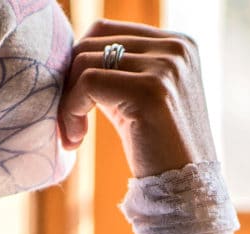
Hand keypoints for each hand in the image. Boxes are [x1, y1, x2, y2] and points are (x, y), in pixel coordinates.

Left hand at [58, 19, 216, 177]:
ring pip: (84, 61)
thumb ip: (116, 70)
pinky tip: (76, 139)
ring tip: (73, 134)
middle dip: (68, 82)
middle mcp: (176, 47)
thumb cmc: (155, 147)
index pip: (104, 30)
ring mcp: (166, 66)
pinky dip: (71, 110)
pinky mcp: (150, 90)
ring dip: (67, 101)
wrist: (183, 188)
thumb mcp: (137, 97)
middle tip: (68, 120)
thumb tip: (71, 53)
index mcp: (177, 43)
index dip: (77, 64)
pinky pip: (87, 83)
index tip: (74, 101)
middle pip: (91, 42)